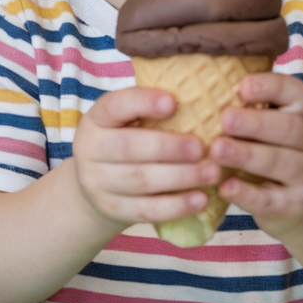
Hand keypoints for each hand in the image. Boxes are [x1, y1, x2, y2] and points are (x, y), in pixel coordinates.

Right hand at [71, 87, 220, 228]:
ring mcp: (97, 183)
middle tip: (203, 147)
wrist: (96, 188)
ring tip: (212, 172)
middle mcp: (89, 149)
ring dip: (180, 176)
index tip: (173, 102)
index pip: (114, 106)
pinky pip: (146, 210)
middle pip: (128, 147)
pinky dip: (176, 205)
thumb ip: (150, 112)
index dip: (142, 102)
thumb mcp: (125, 124)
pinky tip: (201, 199)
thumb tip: (200, 92)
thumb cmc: (125, 144)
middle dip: (168, 147)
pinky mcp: (112, 209)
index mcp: (96, 120)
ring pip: (140, 180)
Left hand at [212, 72, 302, 235]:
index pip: (298, 93)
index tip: (241, 87)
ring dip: (247, 155)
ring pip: (282, 163)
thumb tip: (196, 80)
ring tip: (217, 149)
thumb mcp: (270, 128)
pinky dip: (247, 194)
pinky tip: (224, 186)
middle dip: (255, 122)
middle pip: (290, 128)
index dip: (271, 87)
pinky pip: (270, 199)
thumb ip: (247, 108)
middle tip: (224, 119)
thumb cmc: (271, 154)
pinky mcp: (294, 206)